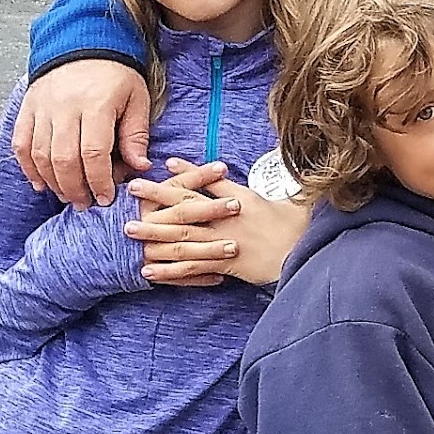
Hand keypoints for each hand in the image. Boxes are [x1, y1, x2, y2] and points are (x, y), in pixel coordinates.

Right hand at [12, 60, 150, 208]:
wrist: (83, 43)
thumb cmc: (115, 74)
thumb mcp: (137, 99)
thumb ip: (136, 134)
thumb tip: (140, 167)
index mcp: (96, 104)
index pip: (94, 152)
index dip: (99, 180)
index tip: (106, 197)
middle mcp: (64, 107)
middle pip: (63, 159)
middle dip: (75, 188)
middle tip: (87, 203)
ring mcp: (42, 108)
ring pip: (40, 155)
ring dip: (53, 183)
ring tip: (69, 196)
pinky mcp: (27, 109)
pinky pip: (21, 144)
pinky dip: (29, 168)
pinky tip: (42, 183)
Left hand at [126, 159, 309, 286]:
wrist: (302, 253)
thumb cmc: (293, 226)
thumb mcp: (280, 198)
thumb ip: (256, 185)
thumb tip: (244, 171)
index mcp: (240, 201)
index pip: (209, 184)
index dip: (187, 173)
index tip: (168, 163)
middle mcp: (227, 220)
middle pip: (186, 207)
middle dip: (157, 198)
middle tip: (132, 189)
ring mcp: (223, 243)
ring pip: (182, 237)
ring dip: (154, 233)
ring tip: (130, 229)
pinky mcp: (224, 266)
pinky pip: (192, 269)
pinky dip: (170, 270)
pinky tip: (149, 270)